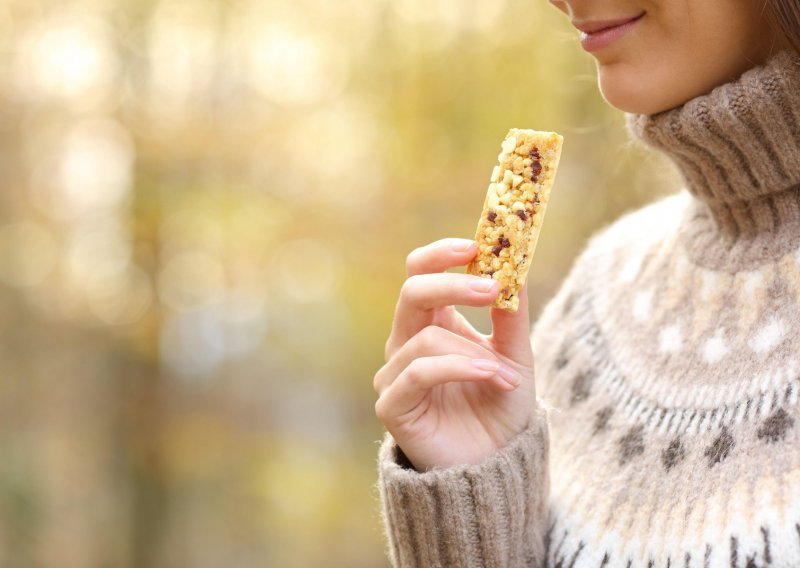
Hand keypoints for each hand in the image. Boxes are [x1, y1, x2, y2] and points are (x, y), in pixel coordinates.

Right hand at [374, 238, 536, 470]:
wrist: (495, 465)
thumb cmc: (500, 407)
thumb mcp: (515, 356)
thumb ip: (511, 316)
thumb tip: (515, 267)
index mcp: (432, 322)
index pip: (420, 272)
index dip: (442, 254)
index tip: (476, 244)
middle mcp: (407, 342)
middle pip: (412, 291)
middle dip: (453, 285)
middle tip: (492, 289)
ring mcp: (395, 373)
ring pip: (425, 337)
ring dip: (474, 351)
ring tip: (506, 373)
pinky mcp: (392, 404)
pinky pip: (419, 371)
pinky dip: (458, 368)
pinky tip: (490, 376)